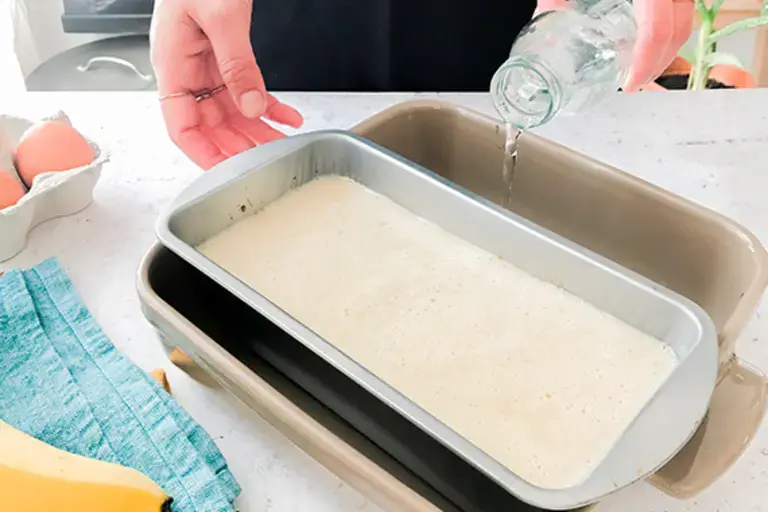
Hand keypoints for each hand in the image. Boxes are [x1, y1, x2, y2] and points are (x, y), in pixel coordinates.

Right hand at [150, 0, 302, 169]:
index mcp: (172, 64)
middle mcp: (188, 70)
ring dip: (258, 130)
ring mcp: (207, 64)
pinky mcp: (225, 55)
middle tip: (269, 164)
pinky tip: (288, 116)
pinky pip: (246, 88)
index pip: (181, 126)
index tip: (228, 173)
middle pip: (212, 125)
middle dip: (241, 147)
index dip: (203, 154)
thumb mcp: (218, 14)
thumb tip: (251, 104)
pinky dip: (269, 103)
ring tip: (284, 146)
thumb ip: (236, 61)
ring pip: (232, 112)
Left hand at [534, 0, 693, 91]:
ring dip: (667, 42)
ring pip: (687, 12)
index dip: (647, 61)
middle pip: (680, 27)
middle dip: (660, 60)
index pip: (658, 27)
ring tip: (641, 62)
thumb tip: (544, 19)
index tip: (632, 82)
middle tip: (636, 81)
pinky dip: (669, 19)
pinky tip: (647, 31)